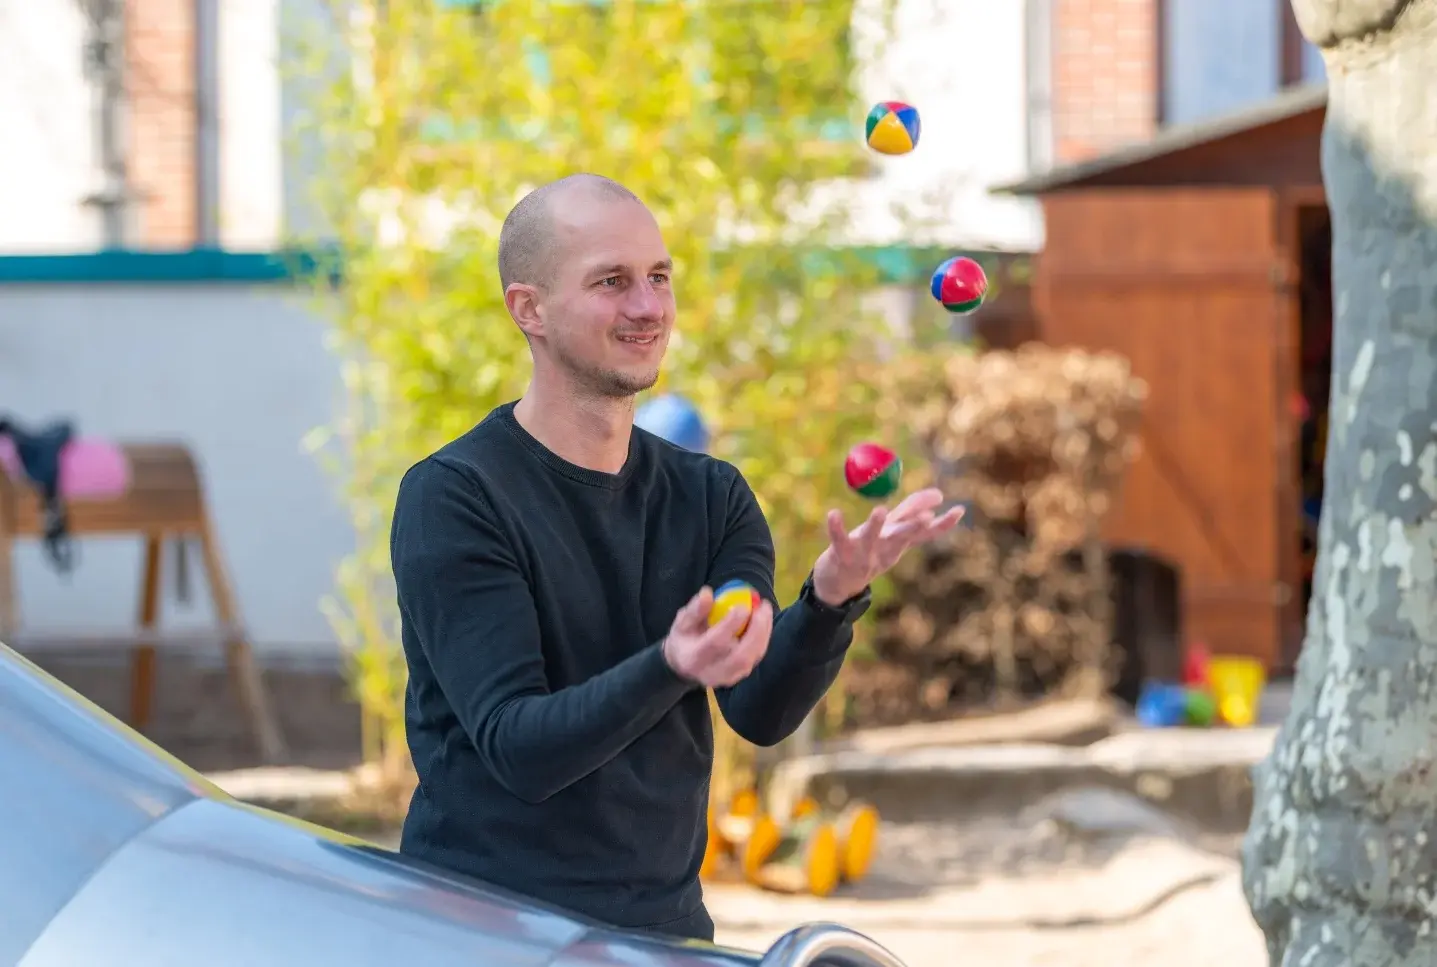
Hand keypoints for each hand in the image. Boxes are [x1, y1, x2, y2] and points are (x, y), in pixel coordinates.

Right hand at [662, 585, 773, 687]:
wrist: (684, 665)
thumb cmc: (684, 639)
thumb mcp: (682, 623)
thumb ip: (694, 609)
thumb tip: (708, 593)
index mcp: (694, 658)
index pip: (715, 643)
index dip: (731, 624)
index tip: (742, 606)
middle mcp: (712, 673)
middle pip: (740, 657)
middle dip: (755, 631)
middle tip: (762, 608)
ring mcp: (728, 678)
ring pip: (751, 658)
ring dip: (763, 633)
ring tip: (764, 610)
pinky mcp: (739, 675)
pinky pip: (756, 657)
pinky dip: (763, 637)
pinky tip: (764, 620)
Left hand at [811, 488, 964, 605]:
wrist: (839, 586)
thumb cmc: (867, 554)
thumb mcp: (893, 537)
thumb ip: (912, 517)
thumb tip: (937, 495)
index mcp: (896, 541)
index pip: (922, 531)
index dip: (941, 523)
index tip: (959, 510)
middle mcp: (883, 547)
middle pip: (901, 536)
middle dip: (914, 526)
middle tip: (929, 516)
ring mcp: (863, 553)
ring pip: (871, 538)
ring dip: (875, 525)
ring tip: (879, 510)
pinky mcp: (841, 554)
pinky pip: (839, 539)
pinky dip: (836, 527)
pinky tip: (834, 514)